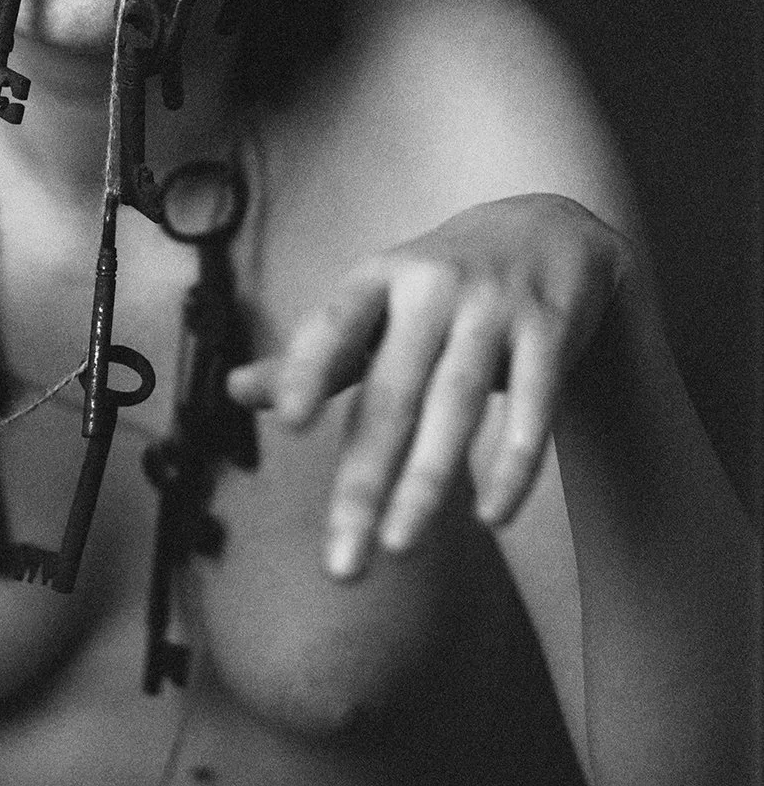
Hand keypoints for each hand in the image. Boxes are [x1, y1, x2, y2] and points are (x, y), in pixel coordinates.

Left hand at [227, 194, 631, 576]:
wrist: (547, 227)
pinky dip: (513, 467)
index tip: (286, 422)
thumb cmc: (440, 281)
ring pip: (457, 403)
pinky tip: (490, 517)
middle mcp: (432, 286)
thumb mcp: (374, 299)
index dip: (309, 368)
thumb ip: (315, 353)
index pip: (336, 325)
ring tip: (399, 546)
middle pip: (393, 392)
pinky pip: (534, 408)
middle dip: (364, 479)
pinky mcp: (550, 332)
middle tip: (341, 557)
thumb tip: (235, 391)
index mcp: (378, 277)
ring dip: (427, 480)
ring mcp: (494, 307)